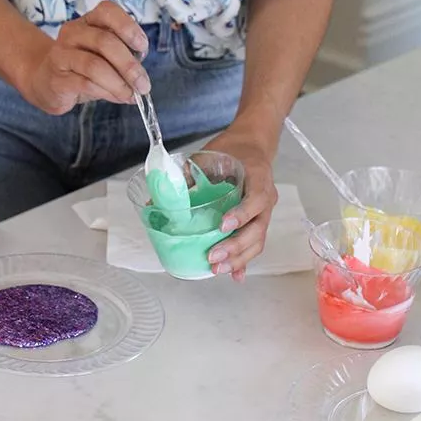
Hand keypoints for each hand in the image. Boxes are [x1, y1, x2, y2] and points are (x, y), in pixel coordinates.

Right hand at [23, 1, 150, 114]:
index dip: (129, 27)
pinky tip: (117, 98)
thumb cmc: (81, 68)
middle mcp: (72, 32)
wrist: (45, 82)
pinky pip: (85, 84)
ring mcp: (61, 54)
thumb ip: (122, 59)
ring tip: (131, 95)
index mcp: (88, 21)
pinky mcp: (57, 78)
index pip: (107, 11)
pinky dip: (106, 92)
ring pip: (95, 65)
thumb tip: (141, 78)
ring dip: (119, 83)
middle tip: (143, 84)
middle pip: (104, 41)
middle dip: (129, 65)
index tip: (142, 47)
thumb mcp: (103, 57)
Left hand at [204, 128, 278, 280]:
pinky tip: (235, 276)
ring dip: (239, 258)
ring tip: (217, 269)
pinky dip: (244, 260)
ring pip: (257, 240)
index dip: (241, 214)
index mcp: (258, 177)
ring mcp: (264, 212)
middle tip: (213, 256)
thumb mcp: (209, 156)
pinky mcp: (258, 221)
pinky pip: (255, 243)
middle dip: (235, 246)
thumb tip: (154, 200)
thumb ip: (189, 176)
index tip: (221, 225)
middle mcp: (266, 198)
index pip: (256, 199)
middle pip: (258, 228)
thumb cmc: (230, 149)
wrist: (252, 145)